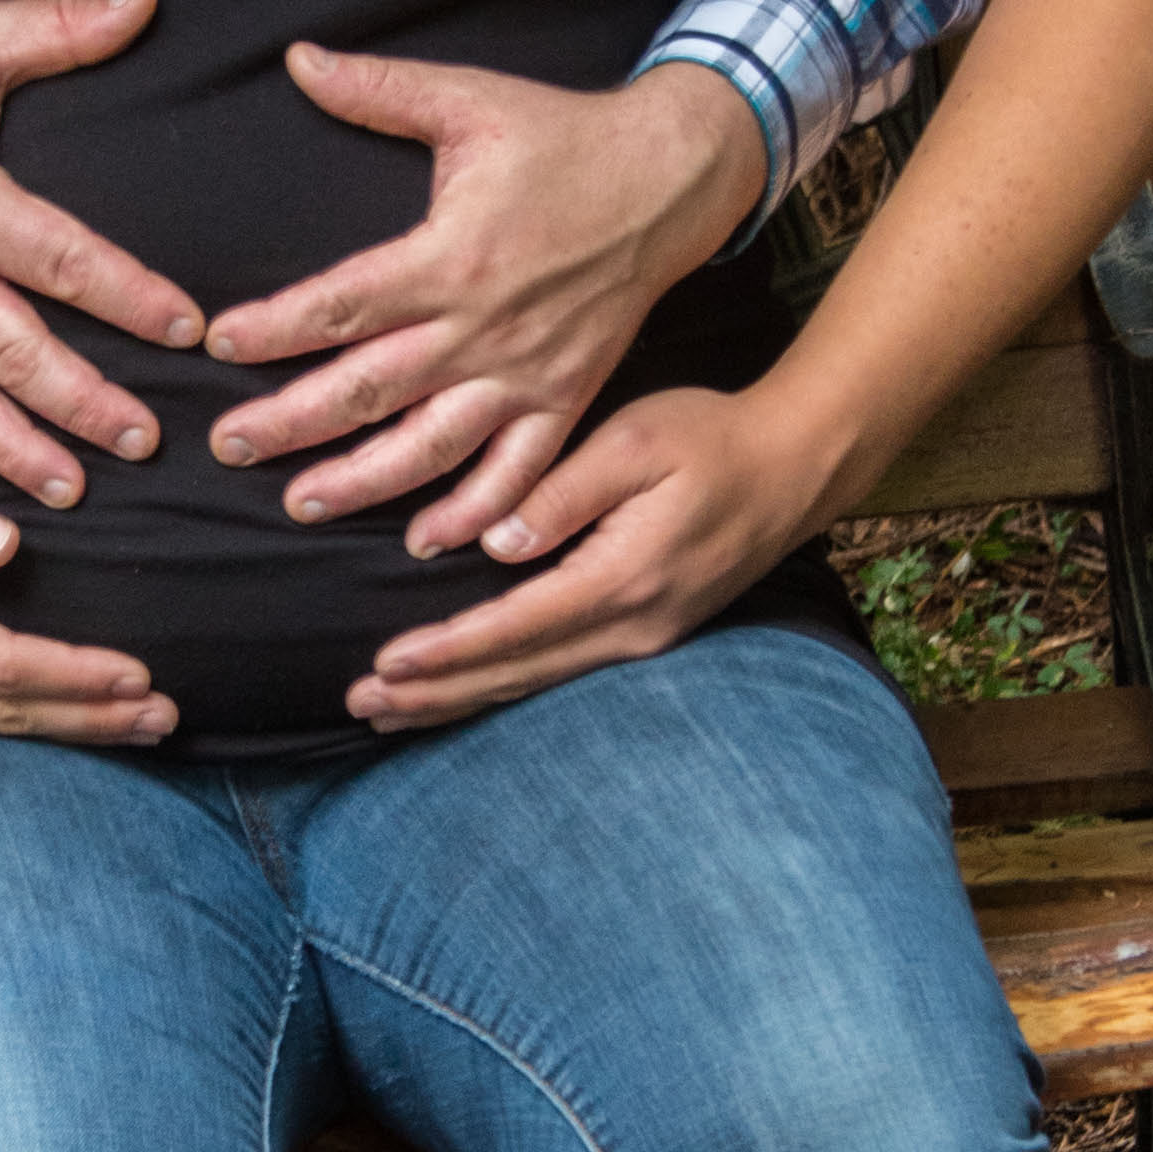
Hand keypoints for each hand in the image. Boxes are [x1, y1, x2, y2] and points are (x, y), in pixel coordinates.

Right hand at [0, 432, 175, 744]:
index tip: (139, 673)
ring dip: (61, 726)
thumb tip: (8, 547)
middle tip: (164, 717)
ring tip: (131, 724)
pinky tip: (55, 715)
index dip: (75, 674)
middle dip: (89, 718)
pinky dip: (14, 720)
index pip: (2, 665)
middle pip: (3, 713)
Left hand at [203, 54, 766, 549]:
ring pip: (433, 445)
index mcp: (450, 255)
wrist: (671, 178)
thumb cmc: (562, 135)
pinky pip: (518, 472)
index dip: (273, 328)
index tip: (217, 346)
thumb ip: (377, 88)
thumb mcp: (469, 98)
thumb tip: (295, 58)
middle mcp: (483, 326)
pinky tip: (426, 542)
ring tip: (300, 503)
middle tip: (228, 448)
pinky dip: (475, 513)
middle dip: (292, 424)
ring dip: (364, 482)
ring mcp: (528, 372)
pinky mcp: (567, 397)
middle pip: (370, 389)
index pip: (341, 304)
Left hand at [347, 381, 837, 730]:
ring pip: (534, 683)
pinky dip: (500, 687)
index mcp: (621, 578)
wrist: (794, 466)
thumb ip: (564, 492)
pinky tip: (460, 695)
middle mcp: (631, 626)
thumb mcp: (636, 442)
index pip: (515, 626)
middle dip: (434, 692)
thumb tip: (497, 541)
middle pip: (516, 672)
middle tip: (359, 702)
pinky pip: (558, 674)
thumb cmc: (711, 439)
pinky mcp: (646, 634)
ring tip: (389, 712)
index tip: (385, 662)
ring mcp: (643, 639)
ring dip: (459, 699)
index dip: (446, 649)